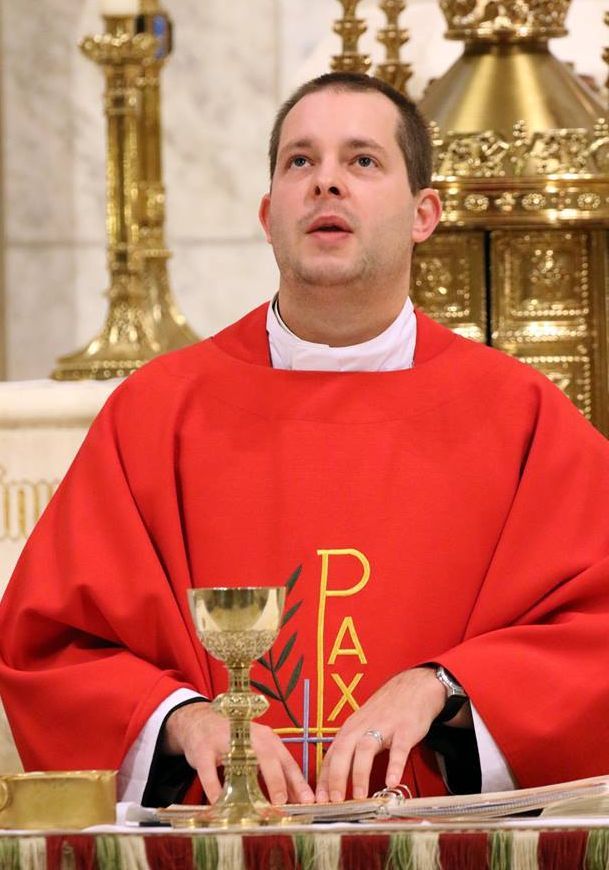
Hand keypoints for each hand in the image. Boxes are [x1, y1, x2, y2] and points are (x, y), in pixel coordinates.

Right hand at [163, 702, 314, 804]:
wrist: (201, 721)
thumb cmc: (235, 740)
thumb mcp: (258, 750)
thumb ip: (275, 772)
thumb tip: (294, 800)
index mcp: (267, 739)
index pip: (287, 762)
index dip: (298, 782)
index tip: (308, 801)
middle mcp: (250, 737)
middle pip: (268, 758)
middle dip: (277, 781)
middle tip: (282, 803)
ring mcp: (226, 741)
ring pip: (241, 761)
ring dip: (250, 785)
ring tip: (257, 807)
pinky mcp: (204, 749)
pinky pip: (210, 770)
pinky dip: (214, 787)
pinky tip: (218, 802)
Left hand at [316, 667, 445, 801]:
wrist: (412, 688)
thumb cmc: (384, 712)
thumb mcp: (362, 726)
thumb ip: (350, 750)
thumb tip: (336, 779)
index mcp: (350, 729)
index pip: (331, 754)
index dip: (324, 777)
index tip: (319, 799)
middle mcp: (362, 727)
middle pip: (343, 751)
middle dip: (337, 777)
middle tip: (335, 801)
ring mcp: (383, 727)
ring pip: (366, 749)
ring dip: (360, 774)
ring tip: (359, 797)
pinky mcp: (404, 730)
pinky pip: (398, 749)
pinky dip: (394, 766)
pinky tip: (391, 782)